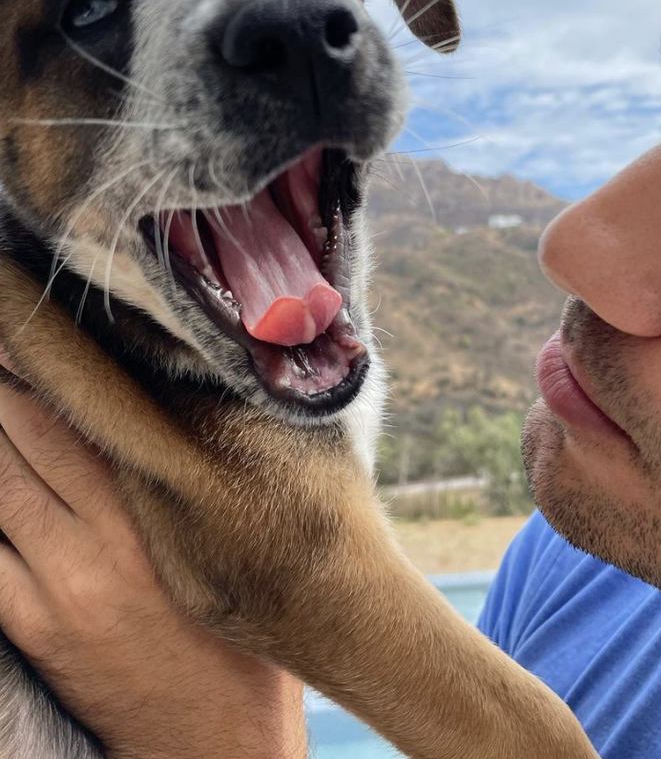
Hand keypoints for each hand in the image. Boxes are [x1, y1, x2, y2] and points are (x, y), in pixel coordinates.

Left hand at [0, 365, 305, 758]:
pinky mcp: (38, 628)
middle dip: (5, 388)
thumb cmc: (249, 641)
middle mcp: (102, 543)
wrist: (219, 746)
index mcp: (162, 515)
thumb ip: (198, 489)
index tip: (33, 330)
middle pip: (28, 441)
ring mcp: (59, 587)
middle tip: (2, 338)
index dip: (48, 369)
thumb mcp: (237, 550)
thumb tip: (173, 421)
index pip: (88, 418)